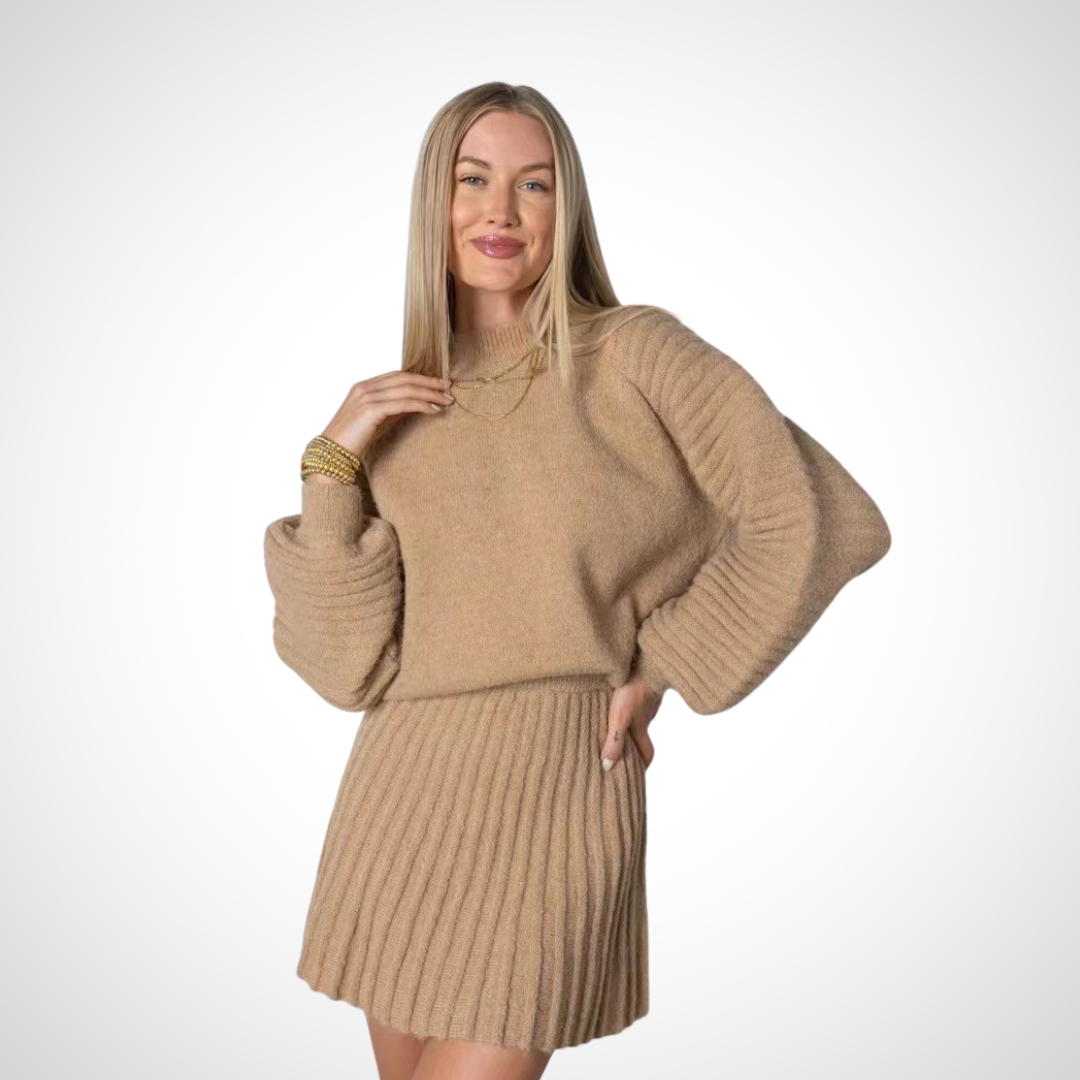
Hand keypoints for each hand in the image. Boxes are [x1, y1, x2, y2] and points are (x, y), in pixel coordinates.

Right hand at [313, 370, 455, 467]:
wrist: (332, 454)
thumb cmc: (353, 440)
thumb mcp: (376, 420)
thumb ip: (393, 409)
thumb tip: (417, 403)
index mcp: (363, 386)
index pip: (397, 375)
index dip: (420, 377)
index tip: (439, 383)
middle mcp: (364, 388)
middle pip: (404, 379)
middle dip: (429, 382)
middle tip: (449, 388)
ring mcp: (366, 397)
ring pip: (405, 390)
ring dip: (429, 394)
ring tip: (446, 400)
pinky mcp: (371, 410)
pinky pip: (402, 404)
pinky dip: (420, 405)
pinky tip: (434, 410)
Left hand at [601, 678, 662, 771]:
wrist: (648, 658)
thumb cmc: (634, 688)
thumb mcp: (620, 717)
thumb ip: (615, 740)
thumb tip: (607, 766)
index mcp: (641, 727)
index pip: (647, 753)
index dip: (642, 765)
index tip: (634, 773)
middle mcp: (645, 715)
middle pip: (640, 735)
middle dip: (631, 745)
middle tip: (617, 751)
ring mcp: (645, 699)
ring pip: (636, 717)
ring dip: (626, 723)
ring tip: (607, 724)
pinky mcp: (641, 684)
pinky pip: (634, 699)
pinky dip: (626, 704)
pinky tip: (613, 698)